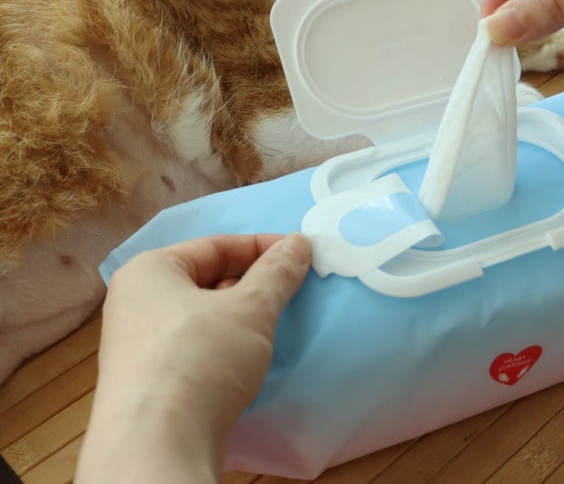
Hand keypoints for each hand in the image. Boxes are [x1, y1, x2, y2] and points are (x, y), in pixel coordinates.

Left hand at [76, 232, 310, 483]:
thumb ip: (277, 272)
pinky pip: (194, 349)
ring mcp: (138, 346)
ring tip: (276, 322)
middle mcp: (136, 303)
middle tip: (292, 288)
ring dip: (241, 317)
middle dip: (252, 283)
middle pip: (207, 279)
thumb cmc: (199, 358)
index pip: (216, 246)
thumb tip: (297, 244)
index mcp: (150, 271)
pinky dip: (224, 346)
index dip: (262, 247)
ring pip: (202, 317)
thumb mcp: (250, 308)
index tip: (299, 254)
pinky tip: (249, 358)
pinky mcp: (148, 383)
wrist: (157, 447)